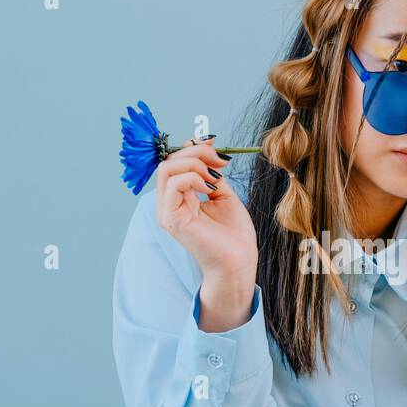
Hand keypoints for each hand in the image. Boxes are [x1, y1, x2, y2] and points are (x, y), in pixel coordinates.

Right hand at [155, 141, 257, 329]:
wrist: (239, 262)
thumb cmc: (233, 236)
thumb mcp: (223, 195)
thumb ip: (211, 174)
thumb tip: (207, 149)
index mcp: (179, 198)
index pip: (174, 163)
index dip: (192, 148)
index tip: (214, 144)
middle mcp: (169, 204)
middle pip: (168, 162)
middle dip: (196, 152)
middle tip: (219, 160)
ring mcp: (167, 212)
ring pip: (167, 169)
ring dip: (195, 164)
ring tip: (215, 177)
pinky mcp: (171, 219)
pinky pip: (173, 184)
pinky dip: (193, 178)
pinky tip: (210, 188)